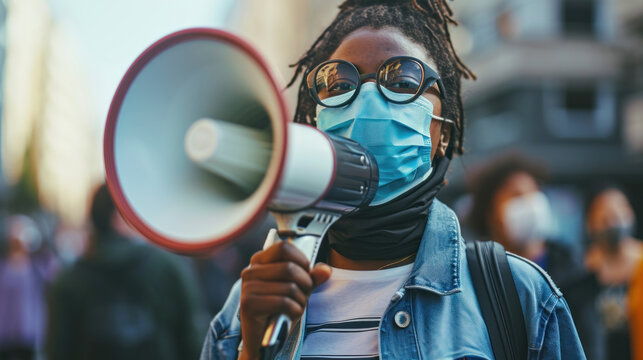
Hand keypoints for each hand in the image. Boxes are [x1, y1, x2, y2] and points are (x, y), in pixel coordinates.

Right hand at [237, 241, 331, 359]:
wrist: (264, 340)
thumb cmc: (280, 311)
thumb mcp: (299, 290)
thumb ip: (311, 277)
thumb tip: (325, 270)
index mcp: (259, 261)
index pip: (284, 247)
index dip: (301, 261)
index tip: (305, 275)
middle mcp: (250, 271)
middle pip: (289, 267)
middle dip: (305, 284)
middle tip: (303, 296)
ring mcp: (247, 287)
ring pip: (289, 286)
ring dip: (300, 301)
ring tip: (294, 307)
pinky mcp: (249, 304)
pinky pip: (283, 302)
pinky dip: (294, 311)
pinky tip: (289, 316)